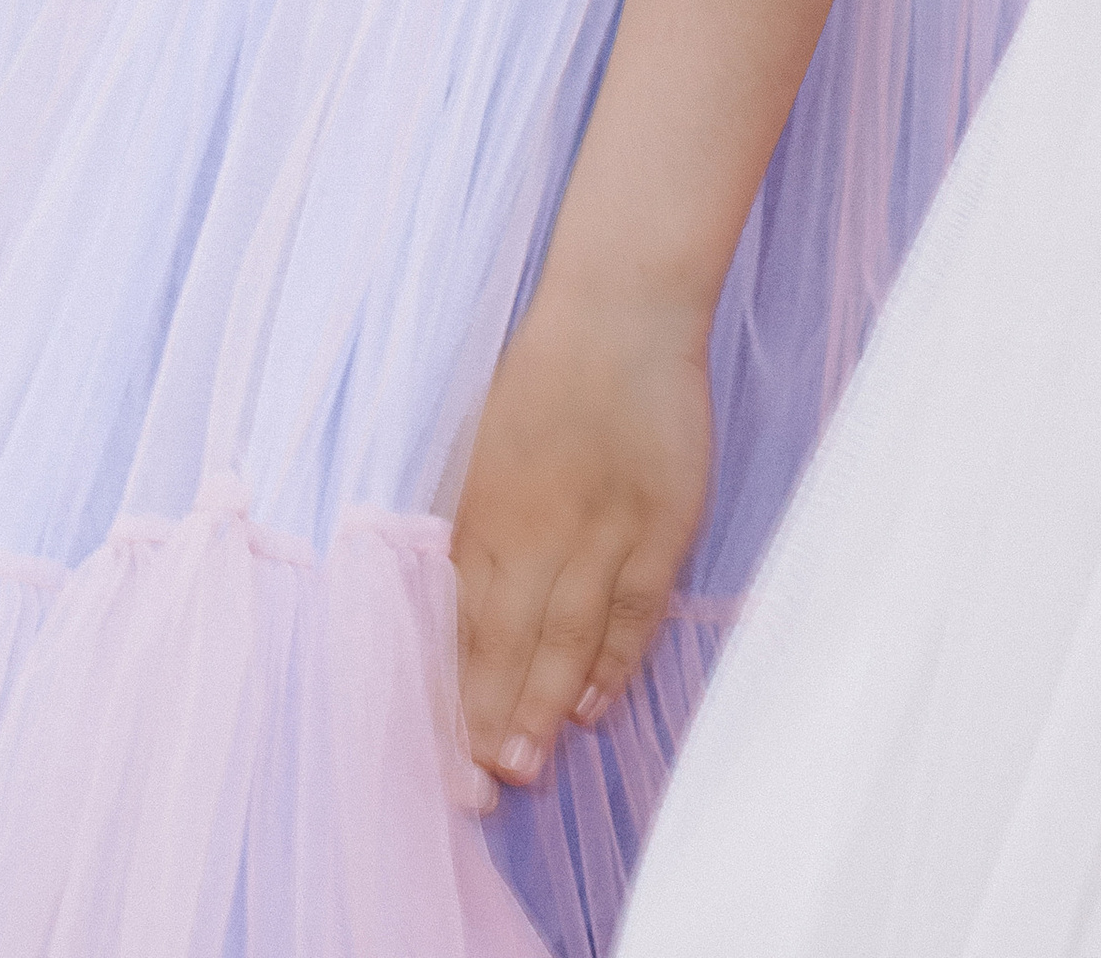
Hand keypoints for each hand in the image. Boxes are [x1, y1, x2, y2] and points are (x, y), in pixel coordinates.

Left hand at [451, 281, 709, 792]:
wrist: (620, 312)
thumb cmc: (543, 372)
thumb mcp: (483, 441)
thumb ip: (476, 522)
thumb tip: (455, 597)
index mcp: (484, 502)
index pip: (461, 614)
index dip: (451, 685)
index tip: (440, 749)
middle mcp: (537, 524)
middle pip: (509, 638)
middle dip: (489, 716)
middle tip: (479, 789)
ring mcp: (602, 528)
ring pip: (568, 636)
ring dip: (543, 704)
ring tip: (524, 765)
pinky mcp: (660, 526)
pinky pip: (635, 610)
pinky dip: (614, 661)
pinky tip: (592, 706)